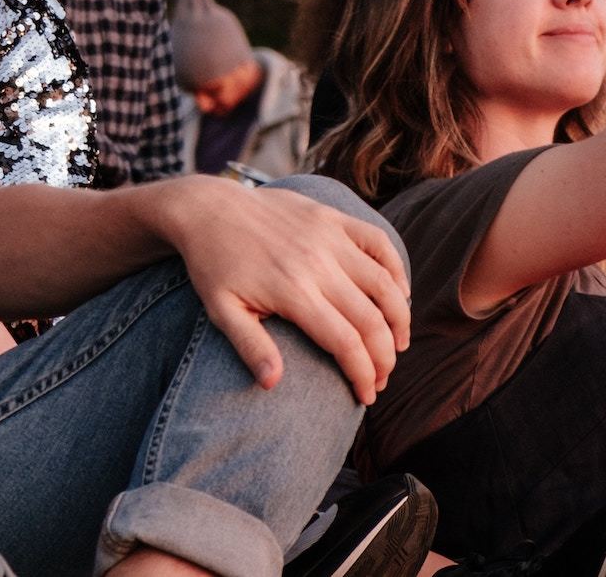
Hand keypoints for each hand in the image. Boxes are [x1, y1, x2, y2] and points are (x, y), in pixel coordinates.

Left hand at [153, 177, 409, 403]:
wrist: (207, 208)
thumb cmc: (213, 265)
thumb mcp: (220, 309)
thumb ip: (249, 346)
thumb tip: (273, 383)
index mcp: (292, 291)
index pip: (346, 343)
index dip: (364, 375)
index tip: (367, 396)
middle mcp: (318, 263)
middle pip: (371, 320)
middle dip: (385, 358)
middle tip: (383, 378)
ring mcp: (328, 237)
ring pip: (384, 284)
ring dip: (399, 319)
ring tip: (397, 345)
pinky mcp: (331, 217)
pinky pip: (379, 242)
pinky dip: (397, 269)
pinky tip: (399, 294)